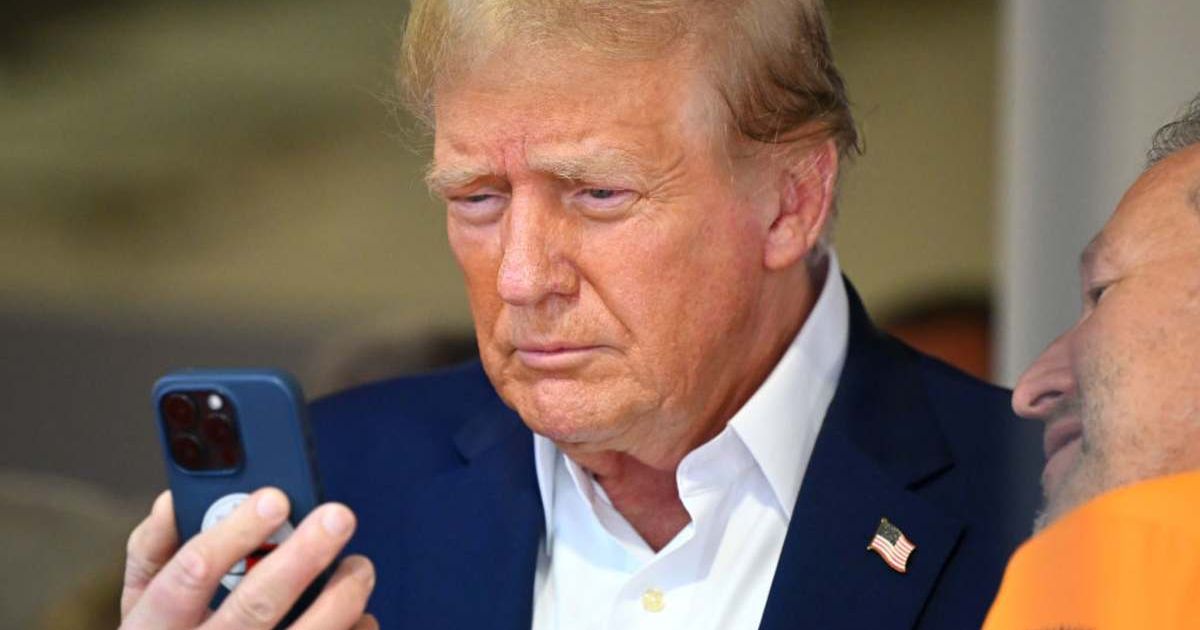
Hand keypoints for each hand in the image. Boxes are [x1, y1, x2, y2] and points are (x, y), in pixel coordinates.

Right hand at [121, 488, 376, 628]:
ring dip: (340, 598)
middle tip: (338, 517)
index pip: (191, 575)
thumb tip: (174, 500)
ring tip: (359, 567)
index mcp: (155, 625)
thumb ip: (154, 548)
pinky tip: (360, 614)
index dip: (235, 534)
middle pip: (255, 607)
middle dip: (302, 556)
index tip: (276, 498)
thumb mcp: (138, 600)